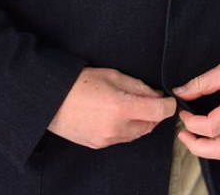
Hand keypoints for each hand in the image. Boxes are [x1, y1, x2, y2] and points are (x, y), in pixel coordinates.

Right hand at [47, 68, 176, 148]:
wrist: (50, 101)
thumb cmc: (78, 83)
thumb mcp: (112, 75)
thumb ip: (137, 86)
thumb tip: (155, 95)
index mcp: (121, 107)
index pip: (158, 111)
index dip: (169, 105)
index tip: (170, 100)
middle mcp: (116, 127)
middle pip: (150, 124)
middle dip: (154, 112)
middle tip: (149, 99)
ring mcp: (107, 139)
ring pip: (138, 133)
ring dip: (141, 121)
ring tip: (131, 106)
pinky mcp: (99, 145)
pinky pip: (123, 138)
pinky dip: (127, 129)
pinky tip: (118, 116)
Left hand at [172, 54, 219, 160]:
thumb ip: (200, 83)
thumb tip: (181, 92)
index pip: (210, 128)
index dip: (191, 123)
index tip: (184, 112)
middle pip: (218, 151)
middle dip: (195, 147)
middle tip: (183, 134)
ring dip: (206, 148)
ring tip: (194, 133)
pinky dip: (218, 142)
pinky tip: (210, 131)